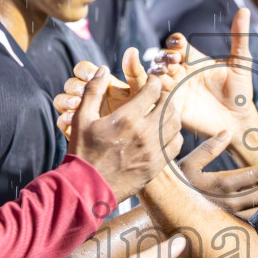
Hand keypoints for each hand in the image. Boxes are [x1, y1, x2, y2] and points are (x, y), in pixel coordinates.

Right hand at [65, 55, 180, 201]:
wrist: (87, 188)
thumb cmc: (83, 152)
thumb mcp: (82, 118)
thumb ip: (93, 91)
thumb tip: (103, 69)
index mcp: (126, 118)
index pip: (153, 90)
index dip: (153, 82)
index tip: (150, 82)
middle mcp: (144, 133)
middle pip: (169, 105)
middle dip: (165, 95)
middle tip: (159, 95)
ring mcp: (153, 151)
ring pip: (175, 124)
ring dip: (171, 114)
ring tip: (162, 112)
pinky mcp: (156, 165)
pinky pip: (175, 144)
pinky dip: (173, 135)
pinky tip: (163, 133)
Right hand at [162, 8, 257, 139]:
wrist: (239, 120)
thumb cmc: (241, 92)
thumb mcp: (241, 63)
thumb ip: (239, 38)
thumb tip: (244, 10)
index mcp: (194, 60)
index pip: (177, 44)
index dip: (176, 42)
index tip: (180, 44)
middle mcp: (182, 73)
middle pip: (162, 58)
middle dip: (163, 57)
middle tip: (173, 61)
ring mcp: (176, 90)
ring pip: (154, 76)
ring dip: (154, 72)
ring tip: (162, 73)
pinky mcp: (173, 107)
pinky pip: (156, 98)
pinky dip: (152, 92)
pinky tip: (158, 90)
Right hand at [177, 132, 257, 214]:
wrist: (169, 209)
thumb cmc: (180, 183)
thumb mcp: (189, 162)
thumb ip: (209, 148)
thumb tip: (227, 133)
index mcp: (221, 183)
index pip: (256, 174)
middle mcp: (229, 201)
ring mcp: (231, 215)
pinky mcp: (231, 226)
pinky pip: (254, 221)